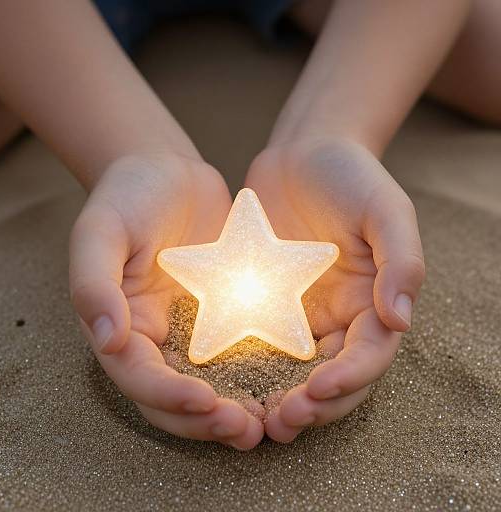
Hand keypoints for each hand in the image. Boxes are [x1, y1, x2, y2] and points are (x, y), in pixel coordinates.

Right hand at [70, 155, 263, 449]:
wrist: (167, 172)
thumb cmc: (127, 196)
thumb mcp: (100, 231)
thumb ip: (94, 283)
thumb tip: (107, 339)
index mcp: (122, 325)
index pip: (138, 377)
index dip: (168, 396)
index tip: (204, 401)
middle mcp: (154, 338)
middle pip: (173, 398)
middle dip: (204, 421)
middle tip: (244, 430)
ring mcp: (189, 330)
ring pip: (207, 388)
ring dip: (231, 413)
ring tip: (266, 425)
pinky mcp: (221, 316)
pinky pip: (236, 356)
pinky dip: (254, 379)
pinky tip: (284, 387)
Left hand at [245, 137, 424, 441]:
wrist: (303, 154)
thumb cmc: (351, 177)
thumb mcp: (386, 210)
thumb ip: (400, 261)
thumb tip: (401, 319)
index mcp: (372, 302)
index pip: (369, 355)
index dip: (349, 379)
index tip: (318, 389)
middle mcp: (339, 316)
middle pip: (333, 377)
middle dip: (314, 405)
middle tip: (283, 421)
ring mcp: (301, 314)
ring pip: (295, 373)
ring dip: (281, 400)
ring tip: (258, 421)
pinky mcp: (267, 303)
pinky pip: (260, 345)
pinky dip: (251, 371)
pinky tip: (227, 385)